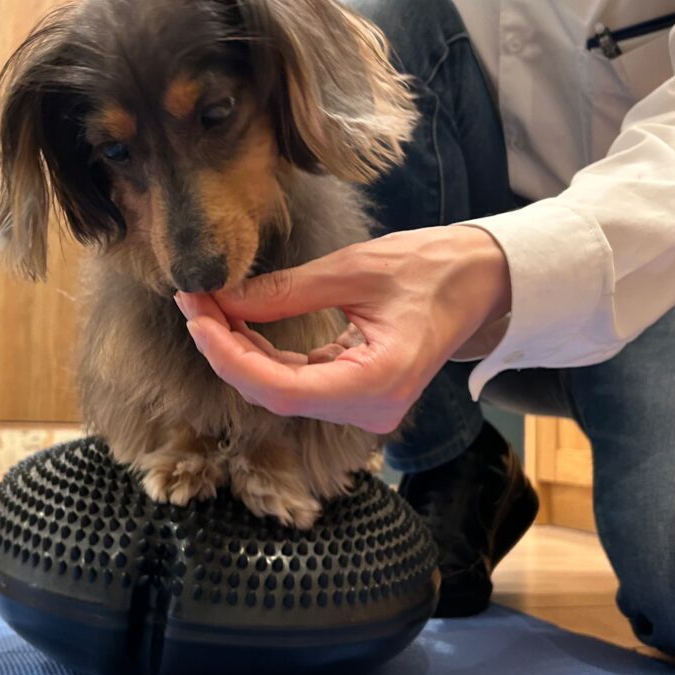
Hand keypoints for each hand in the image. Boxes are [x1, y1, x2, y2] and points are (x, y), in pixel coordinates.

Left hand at [174, 226, 510, 433]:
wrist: (480, 279)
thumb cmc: (431, 266)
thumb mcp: (353, 269)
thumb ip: (285, 290)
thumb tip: (222, 299)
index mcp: (377, 383)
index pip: (280, 389)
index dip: (228, 357)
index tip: (196, 316)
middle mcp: (370, 408)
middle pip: (275, 393)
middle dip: (226, 351)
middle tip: (193, 303)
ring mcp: (365, 406)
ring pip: (282, 390)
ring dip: (241, 353)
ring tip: (208, 309)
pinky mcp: (358, 394)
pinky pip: (299, 382)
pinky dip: (266, 356)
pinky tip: (239, 325)